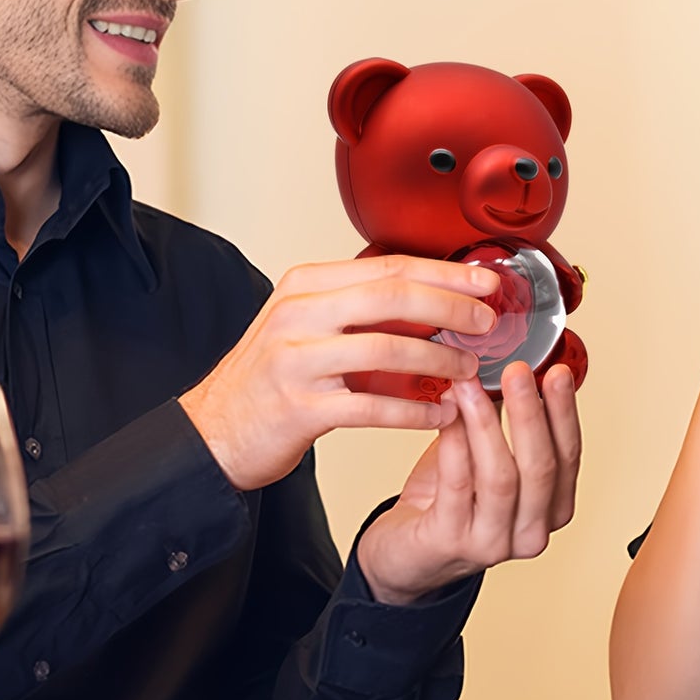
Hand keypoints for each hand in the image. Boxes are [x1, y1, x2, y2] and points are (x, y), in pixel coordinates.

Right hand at [180, 254, 501, 488]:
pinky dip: (415, 412)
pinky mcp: (300, 409)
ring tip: (468, 371)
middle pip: (392, 297)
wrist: (213, 432)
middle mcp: (298, 315)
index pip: (387, 267)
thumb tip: (431, 297)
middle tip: (486, 322)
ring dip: (439, 361)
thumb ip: (356, 306)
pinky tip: (440, 415)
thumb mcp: (303, 322)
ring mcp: (297, 361)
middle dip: (450, 308)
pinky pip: (373, 407)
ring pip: (387, 350)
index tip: (484, 282)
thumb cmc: (268, 378)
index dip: (444, 274)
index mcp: (305, 286)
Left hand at [355, 362, 579, 602]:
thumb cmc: (449, 499)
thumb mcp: (487, 456)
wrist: (407, 550)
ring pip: (500, 476)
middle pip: (540, 467)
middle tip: (517, 370)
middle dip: (530, 413)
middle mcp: (530, 532)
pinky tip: (446, 411)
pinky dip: (453, 441)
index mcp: (551, 509)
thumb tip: (512, 364)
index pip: (569, 457)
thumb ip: (505, 421)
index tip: (556, 372)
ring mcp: (492, 542)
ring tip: (470, 382)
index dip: (564, 413)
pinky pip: (456, 484)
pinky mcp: (451, 541)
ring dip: (486, 422)